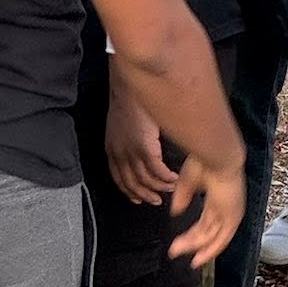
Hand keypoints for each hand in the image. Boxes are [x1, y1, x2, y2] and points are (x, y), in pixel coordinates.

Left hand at [105, 78, 176, 206]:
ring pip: (146, 180)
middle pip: (131, 183)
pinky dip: (167, 178)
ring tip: (171, 188)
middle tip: (157, 200)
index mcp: (112, 148)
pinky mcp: (145, 148)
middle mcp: (119, 153)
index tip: (137, 198)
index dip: (128, 190)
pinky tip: (175, 177)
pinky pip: (158, 172)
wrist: (128, 86)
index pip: (118, 177)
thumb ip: (128, 140)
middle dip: (145, 195)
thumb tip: (140, 150)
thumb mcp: (121, 124)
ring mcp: (131, 152)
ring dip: (160, 187)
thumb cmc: (128, 100)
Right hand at [167, 152, 245, 267]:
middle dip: (190, 242)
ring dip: (194, 247)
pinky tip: (197, 259)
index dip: (194, 233)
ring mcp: (230, 214)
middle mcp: (227, 209)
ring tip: (177, 252)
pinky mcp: (232, 218)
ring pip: (212, 238)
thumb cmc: (204, 161)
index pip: (206, 222)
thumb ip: (182, 198)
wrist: (217, 155)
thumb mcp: (188, 182)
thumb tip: (176, 212)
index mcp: (219, 198)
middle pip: (208, 232)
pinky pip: (220, 240)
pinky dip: (209, 251)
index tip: (180, 241)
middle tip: (175, 250)